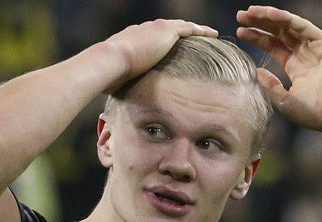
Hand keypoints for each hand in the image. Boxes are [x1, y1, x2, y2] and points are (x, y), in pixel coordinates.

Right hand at [102, 19, 217, 92]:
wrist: (111, 60)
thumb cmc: (108, 73)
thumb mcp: (113, 78)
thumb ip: (118, 82)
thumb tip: (114, 96)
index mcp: (131, 39)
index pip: (148, 38)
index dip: (160, 42)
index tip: (166, 48)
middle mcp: (144, 30)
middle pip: (166, 29)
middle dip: (178, 32)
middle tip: (190, 37)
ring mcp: (156, 28)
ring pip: (181, 26)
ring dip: (194, 30)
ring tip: (207, 34)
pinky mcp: (167, 31)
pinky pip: (191, 28)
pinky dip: (202, 30)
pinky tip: (213, 34)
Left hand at [236, 5, 321, 132]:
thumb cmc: (314, 114)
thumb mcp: (284, 100)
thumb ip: (270, 85)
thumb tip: (255, 71)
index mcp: (296, 67)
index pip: (273, 46)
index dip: (257, 37)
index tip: (239, 31)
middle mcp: (305, 54)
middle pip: (279, 32)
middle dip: (260, 23)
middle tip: (240, 16)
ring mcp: (316, 47)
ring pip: (289, 25)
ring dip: (270, 17)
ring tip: (250, 12)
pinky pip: (303, 26)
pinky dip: (286, 18)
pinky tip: (270, 14)